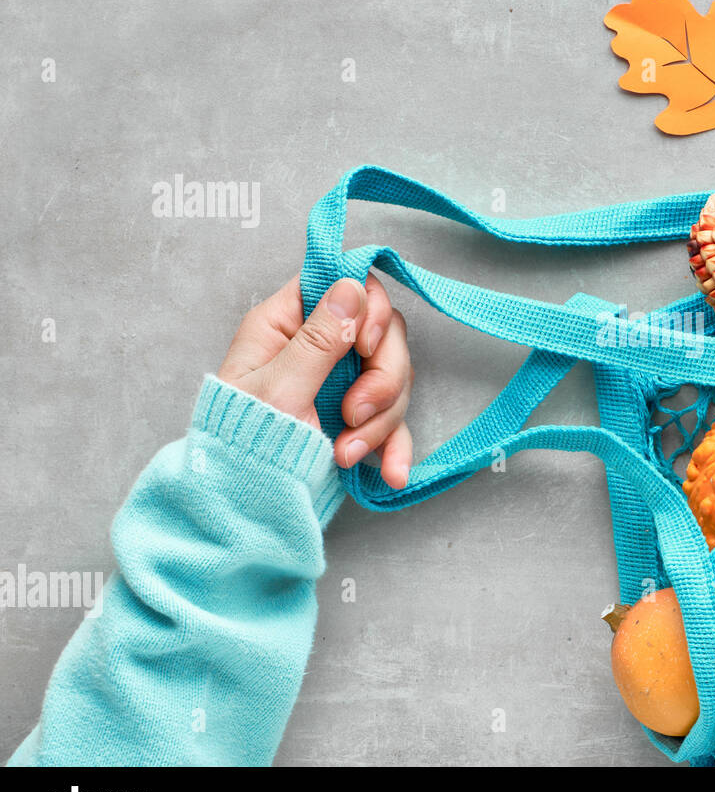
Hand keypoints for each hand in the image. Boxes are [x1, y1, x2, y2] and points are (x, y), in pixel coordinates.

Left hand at [216, 275, 413, 488]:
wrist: (244, 505)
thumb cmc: (241, 445)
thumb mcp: (280, 391)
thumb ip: (318, 340)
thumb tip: (352, 285)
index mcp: (287, 324)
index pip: (346, 286)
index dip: (370, 310)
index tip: (365, 345)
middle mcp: (317, 347)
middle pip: (383, 336)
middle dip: (380, 380)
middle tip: (353, 415)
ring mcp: (341, 383)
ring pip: (394, 380)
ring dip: (381, 421)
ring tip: (347, 454)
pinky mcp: (357, 419)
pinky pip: (395, 421)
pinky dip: (396, 446)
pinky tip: (392, 473)